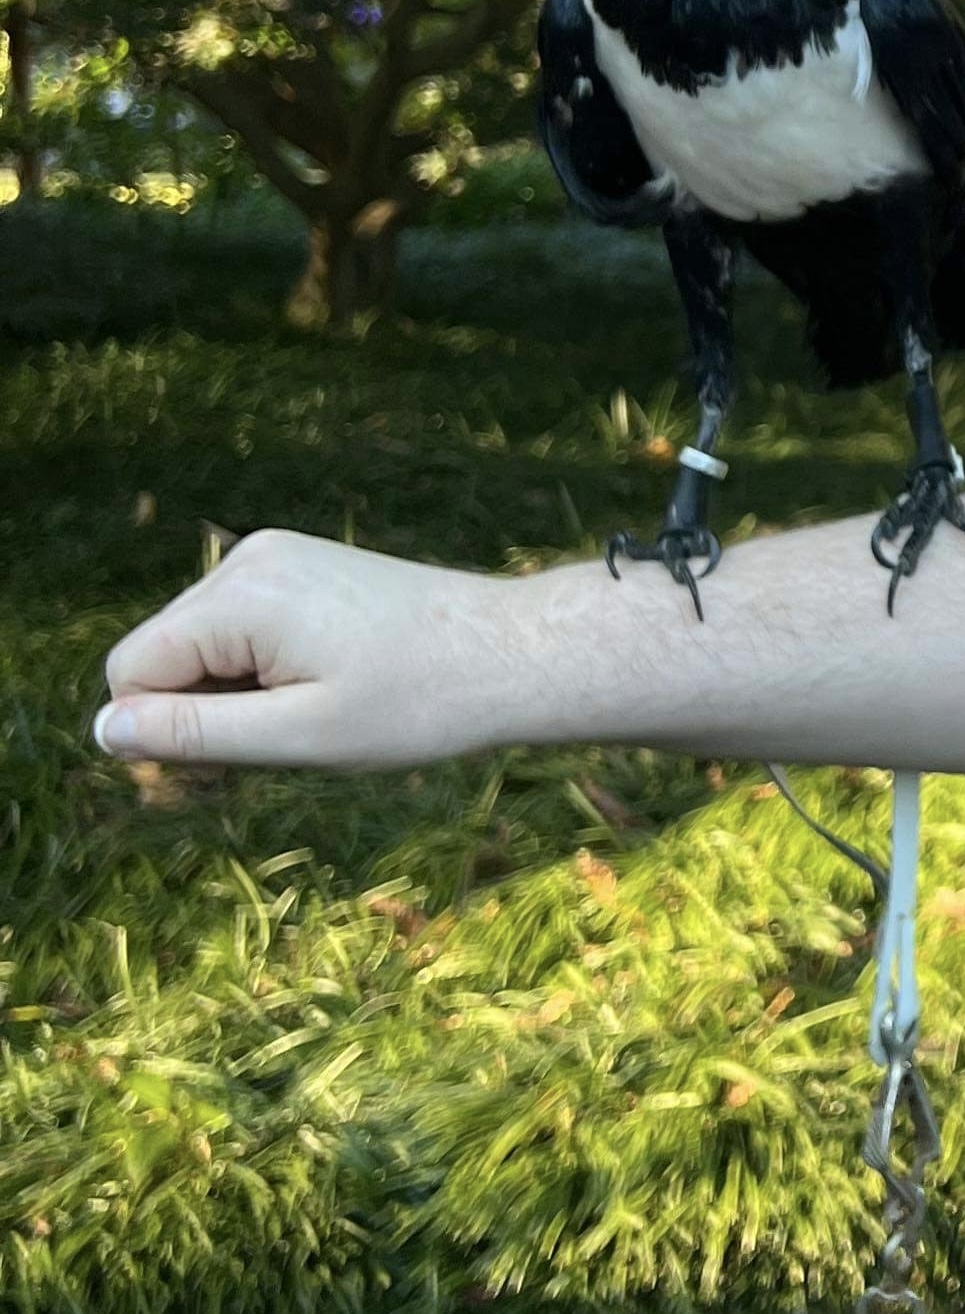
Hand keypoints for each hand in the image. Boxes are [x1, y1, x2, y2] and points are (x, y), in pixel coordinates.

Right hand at [97, 528, 529, 773]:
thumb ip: (192, 735)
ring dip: (233, 695)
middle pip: (160, 656)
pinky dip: (261, 671)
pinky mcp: (301, 567)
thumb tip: (102, 730)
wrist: (514, 653)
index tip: (246, 757)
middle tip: (291, 739)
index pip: (129, 673)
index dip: (168, 732)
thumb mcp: (298, 736)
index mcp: (241, 594)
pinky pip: (238, 630)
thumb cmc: (419, 702)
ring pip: (198, 648)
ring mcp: (276, 556)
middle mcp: (248, 559)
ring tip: (317, 711)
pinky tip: (325, 686)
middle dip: (201, 711)